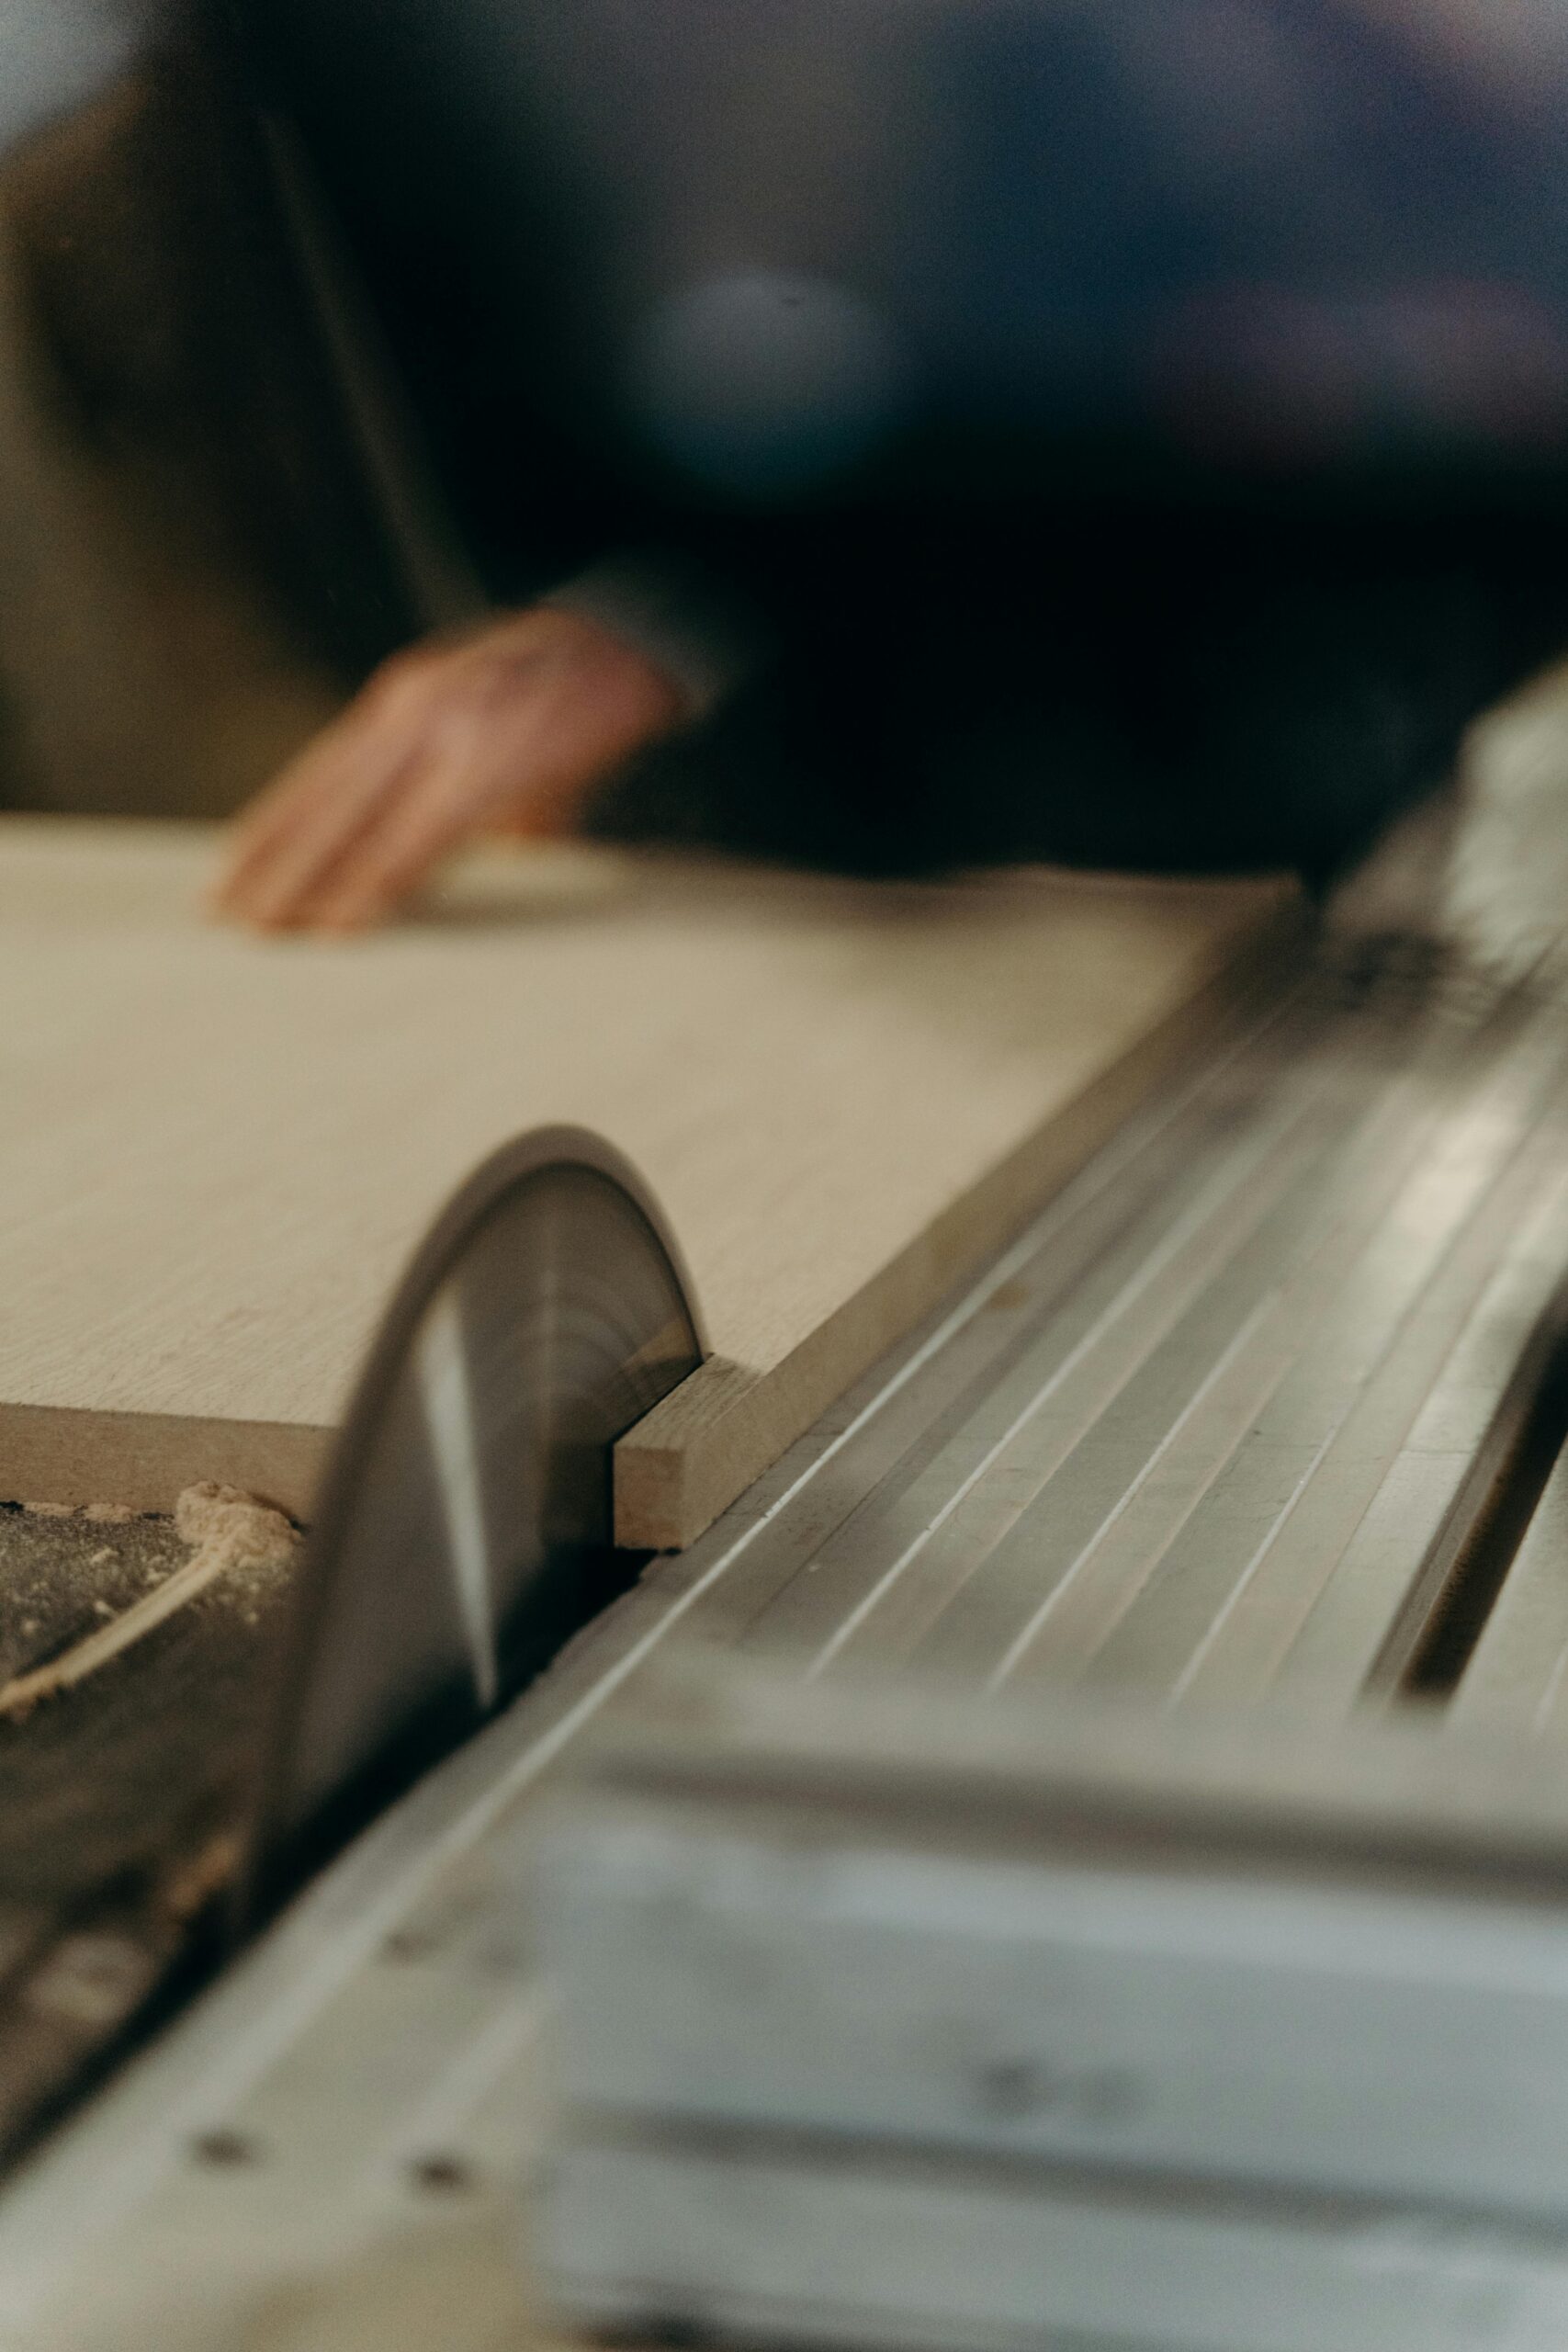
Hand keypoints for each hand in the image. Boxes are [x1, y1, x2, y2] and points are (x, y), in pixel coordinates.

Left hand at [212, 606, 687, 931]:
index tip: (228, 876)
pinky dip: (379, 880)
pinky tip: (350, 916)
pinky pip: (420, 837)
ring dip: (311, 880)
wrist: (631, 646)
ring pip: (358, 821)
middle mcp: (411, 710)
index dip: (270, 828)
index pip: (317, 776)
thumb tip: (447, 867)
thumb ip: (454, 792)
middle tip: (224, 918)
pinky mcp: (492, 764)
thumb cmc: (564, 696)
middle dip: (270, 863)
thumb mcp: (487, 726)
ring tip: (273, 929)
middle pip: (321, 801)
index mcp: (404, 702)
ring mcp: (447, 733)